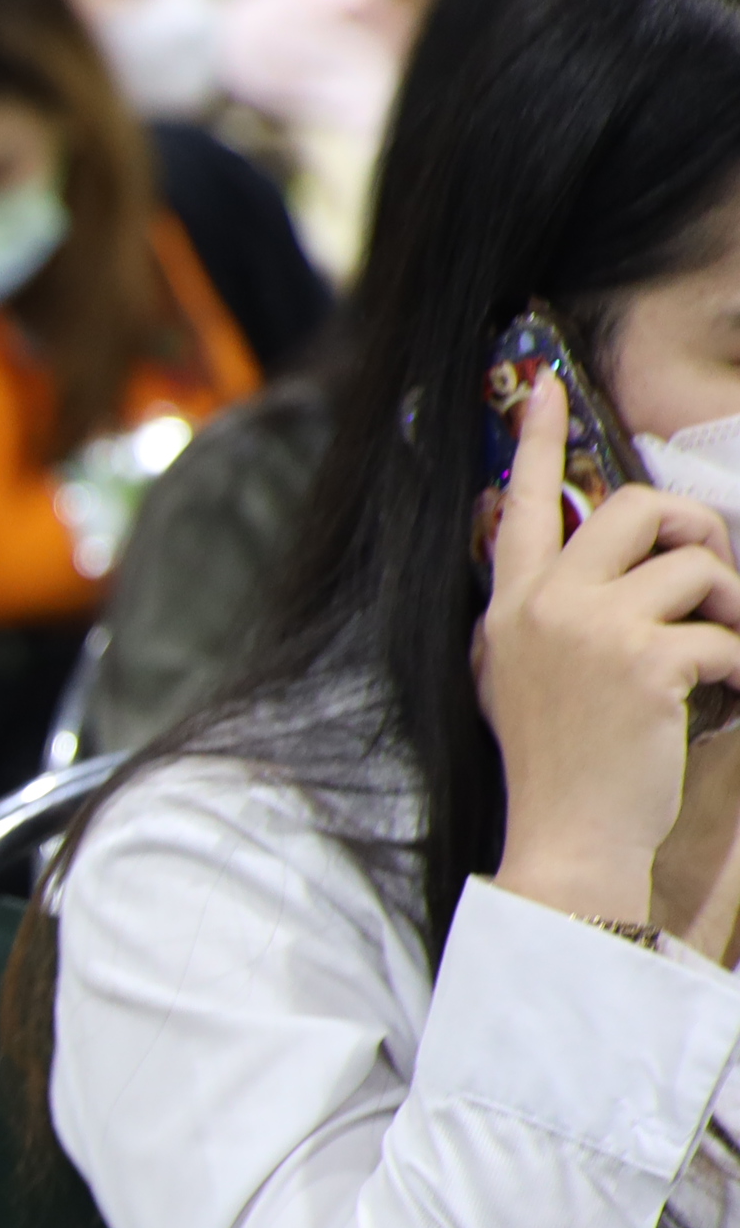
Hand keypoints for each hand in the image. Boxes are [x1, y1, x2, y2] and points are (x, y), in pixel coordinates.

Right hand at [479, 377, 739, 928]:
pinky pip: (724, 631)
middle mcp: (544, 607)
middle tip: (713, 575)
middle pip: (635, 507)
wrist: (567, 841)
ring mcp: (593, 631)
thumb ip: (538, 616)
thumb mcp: (517, 679)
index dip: (542, 438)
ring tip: (725, 651)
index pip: (523, 504)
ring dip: (730, 602)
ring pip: (694, 563)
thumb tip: (589, 566)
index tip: (551, 386)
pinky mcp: (648, 662)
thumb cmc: (555, 767)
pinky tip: (727, 698)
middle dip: (694, 529)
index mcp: (510, 607)